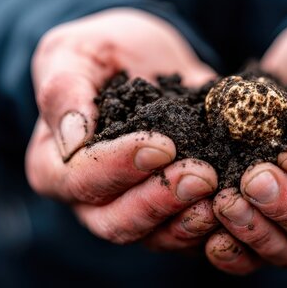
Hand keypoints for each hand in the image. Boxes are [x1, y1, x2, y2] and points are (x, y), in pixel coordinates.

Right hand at [26, 8, 219, 249]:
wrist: (145, 57)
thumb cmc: (100, 51)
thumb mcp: (73, 52)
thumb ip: (65, 90)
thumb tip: (73, 138)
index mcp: (54, 165)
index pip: (81, 180)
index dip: (121, 167)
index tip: (162, 144)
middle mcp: (89, 198)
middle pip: (116, 222)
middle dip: (161, 200)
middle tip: (201, 175)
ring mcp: (132, 206)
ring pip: (154, 235)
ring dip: (188, 219)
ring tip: (220, 192)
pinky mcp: (171, 207)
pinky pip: (187, 232)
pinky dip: (211, 224)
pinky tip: (233, 202)